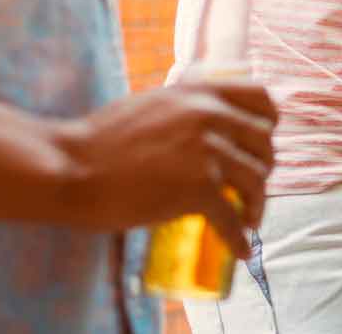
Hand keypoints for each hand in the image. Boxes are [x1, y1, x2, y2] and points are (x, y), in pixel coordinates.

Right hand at [60, 75, 276, 256]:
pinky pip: (233, 218)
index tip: (262, 142)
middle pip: (265, 143)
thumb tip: (210, 125)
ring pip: (257, 180)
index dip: (268, 123)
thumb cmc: (102, 140)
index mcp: (200, 91)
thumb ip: (186, 108)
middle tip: (251, 188)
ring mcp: (207, 152)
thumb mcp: (153, 104)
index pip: (261, 98)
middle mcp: (210, 116)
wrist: (73, 166)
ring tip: (249, 219)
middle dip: (263, 167)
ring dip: (257, 204)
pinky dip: (239, 237)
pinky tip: (240, 249)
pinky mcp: (199, 189)